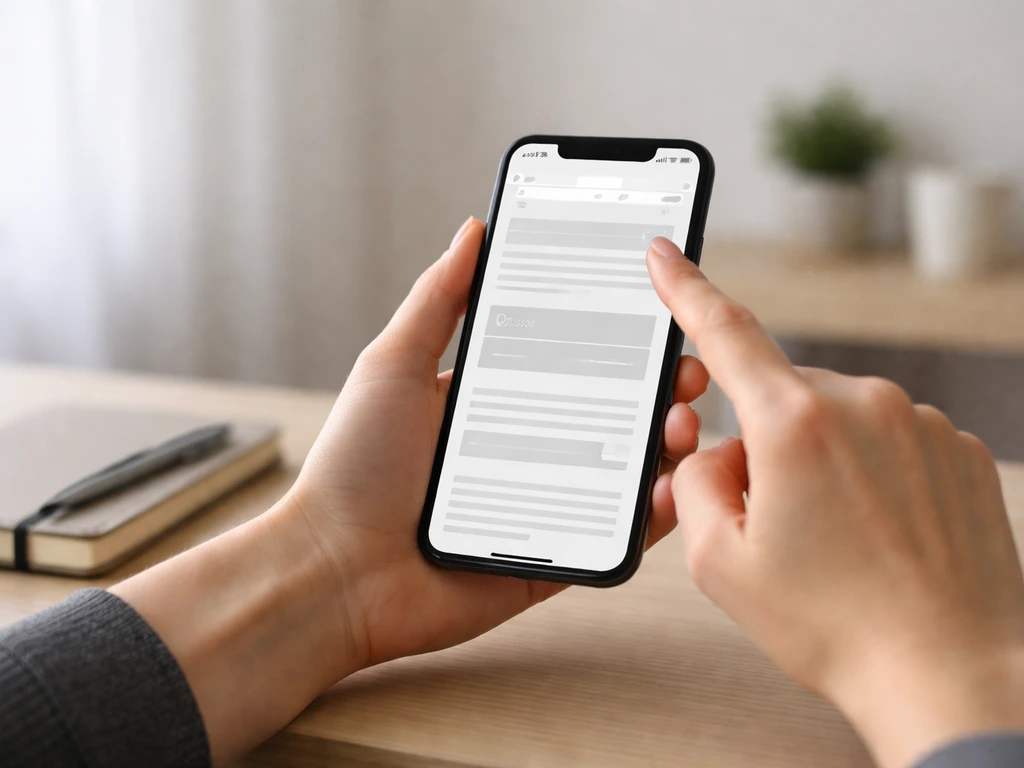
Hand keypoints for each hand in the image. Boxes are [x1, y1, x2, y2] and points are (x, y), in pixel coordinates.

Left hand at [291, 217, 708, 667]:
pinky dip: (652, 515)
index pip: (568, 362)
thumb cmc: (353, 466)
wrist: (333, 574)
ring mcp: (543, 504)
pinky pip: (613, 536)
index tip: (654, 314)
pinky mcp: (552, 558)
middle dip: (655, 389)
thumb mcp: (393, 366)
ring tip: (683, 423)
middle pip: (607, 413)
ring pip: (622, 472)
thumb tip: (475, 229)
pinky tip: (670, 485)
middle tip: (684, 372)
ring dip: (664, 445)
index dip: (615, 339)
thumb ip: (438, 299)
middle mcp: (523, 449)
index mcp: (491, 402)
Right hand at [646, 236, 1023, 767]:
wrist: (949, 674)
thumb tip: (715, 451)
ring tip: (839, 542)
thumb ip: (696, 483)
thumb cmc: (837, 626)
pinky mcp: (957, 447)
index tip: (666, 256)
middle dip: (764, 444)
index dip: (687, 288)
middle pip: (781, 398)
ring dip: (820, 462)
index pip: (726, 332)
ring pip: (837, 420)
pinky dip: (871, 475)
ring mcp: (919, 423)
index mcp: (795, 425)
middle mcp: (863, 404)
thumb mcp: (720, 563)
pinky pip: (889, 439)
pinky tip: (879, 534)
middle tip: (776, 522)